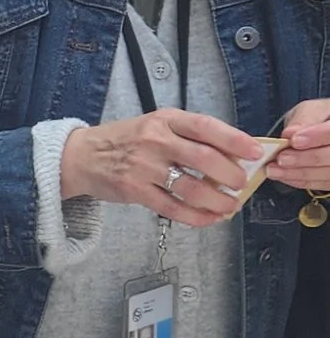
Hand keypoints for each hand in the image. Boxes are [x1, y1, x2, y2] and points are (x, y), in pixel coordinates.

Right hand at [58, 108, 270, 227]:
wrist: (81, 156)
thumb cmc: (125, 140)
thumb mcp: (155, 125)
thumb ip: (188, 136)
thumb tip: (232, 155)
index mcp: (164, 119)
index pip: (206, 127)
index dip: (234, 140)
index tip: (256, 152)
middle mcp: (155, 140)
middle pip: (203, 159)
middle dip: (230, 175)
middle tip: (242, 184)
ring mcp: (143, 167)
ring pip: (191, 188)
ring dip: (217, 200)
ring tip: (230, 205)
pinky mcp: (135, 191)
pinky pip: (172, 208)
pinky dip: (196, 216)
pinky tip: (209, 218)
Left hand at [275, 101, 329, 199]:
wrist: (322, 130)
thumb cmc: (319, 120)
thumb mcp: (311, 111)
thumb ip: (303, 120)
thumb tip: (290, 133)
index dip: (316, 137)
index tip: (294, 141)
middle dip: (304, 159)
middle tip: (281, 158)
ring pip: (327, 174)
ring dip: (299, 174)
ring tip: (275, 170)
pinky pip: (322, 184)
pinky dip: (302, 181)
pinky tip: (284, 176)